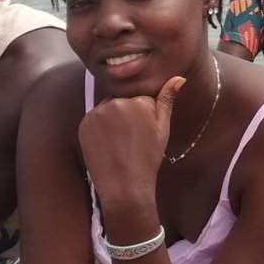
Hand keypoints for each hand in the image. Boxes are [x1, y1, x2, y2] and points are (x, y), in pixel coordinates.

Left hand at [78, 76, 184, 204]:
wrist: (124, 185)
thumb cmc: (148, 158)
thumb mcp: (163, 129)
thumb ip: (167, 100)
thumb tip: (179, 77)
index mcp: (137, 101)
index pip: (142, 98)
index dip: (145, 115)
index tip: (144, 133)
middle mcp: (115, 102)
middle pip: (124, 101)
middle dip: (128, 114)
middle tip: (132, 139)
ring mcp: (97, 113)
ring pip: (109, 108)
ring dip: (113, 119)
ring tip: (120, 143)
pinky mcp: (84, 124)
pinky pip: (95, 119)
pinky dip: (100, 128)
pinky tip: (107, 144)